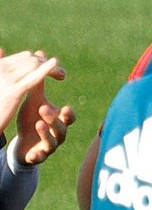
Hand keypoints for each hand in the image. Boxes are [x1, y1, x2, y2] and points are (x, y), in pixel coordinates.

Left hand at [1, 49, 75, 165]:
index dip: (68, 113)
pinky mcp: (39, 155)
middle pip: (63, 128)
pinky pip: (42, 154)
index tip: (64, 107)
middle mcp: (59, 133)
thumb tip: (41, 55)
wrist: (24, 143)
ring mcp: (50, 145)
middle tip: (43, 110)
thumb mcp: (34, 99)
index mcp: (59, 120)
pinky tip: (33, 148)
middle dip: (55, 120)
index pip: (69, 117)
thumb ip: (38, 80)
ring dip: (47, 132)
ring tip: (37, 123)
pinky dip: (39, 150)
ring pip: (54, 141)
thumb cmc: (32, 119)